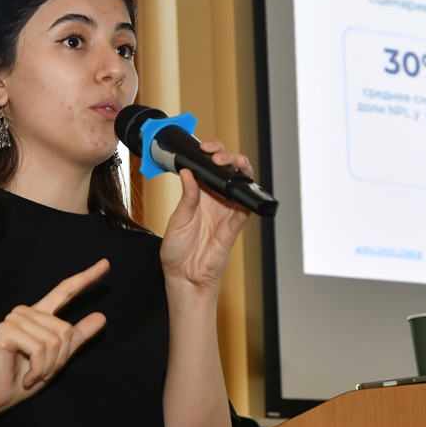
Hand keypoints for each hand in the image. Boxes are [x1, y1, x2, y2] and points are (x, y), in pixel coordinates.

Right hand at [0, 260, 107, 417]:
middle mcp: (27, 312)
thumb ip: (78, 336)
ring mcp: (15, 318)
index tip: (105, 264)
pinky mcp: (6, 330)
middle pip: (65, 329)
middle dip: (59, 359)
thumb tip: (102, 316)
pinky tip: (26, 377)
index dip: (86, 278)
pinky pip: (40, 348)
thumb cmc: (25, 377)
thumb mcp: (59, 357)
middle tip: (42, 372)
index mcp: (40, 315)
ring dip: (47, 366)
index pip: (65, 291)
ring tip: (32, 375)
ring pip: (54, 340)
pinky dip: (38, 369)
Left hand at [160, 139, 253, 293]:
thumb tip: (188, 173)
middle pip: (229, 172)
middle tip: (219, 158)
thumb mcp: (177, 219)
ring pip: (241, 186)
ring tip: (237, 164)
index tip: (206, 149)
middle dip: (228, 158)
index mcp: (199, 195)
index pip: (209, 167)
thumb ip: (187, 196)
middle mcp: (214, 201)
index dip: (211, 154)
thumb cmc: (177, 250)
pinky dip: (248, 199)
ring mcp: (226, 213)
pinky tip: (244, 190)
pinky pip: (246, 210)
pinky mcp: (234, 227)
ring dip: (242, 172)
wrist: (184, 277)